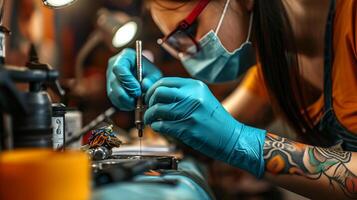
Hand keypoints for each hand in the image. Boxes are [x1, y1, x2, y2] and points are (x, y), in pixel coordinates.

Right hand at [107, 48, 161, 110]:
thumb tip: (144, 87)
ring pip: (113, 95)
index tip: (138, 92)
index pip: (119, 68)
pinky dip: (124, 105)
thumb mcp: (154, 73)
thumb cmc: (149, 72)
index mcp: (124, 57)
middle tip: (139, 101)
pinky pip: (114, 101)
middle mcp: (113, 67)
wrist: (144, 75)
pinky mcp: (111, 91)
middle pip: (114, 84)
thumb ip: (151, 79)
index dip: (128, 82)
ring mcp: (109, 79)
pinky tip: (134, 105)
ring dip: (126, 102)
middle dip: (127, 96)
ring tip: (138, 104)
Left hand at [144, 77, 266, 177]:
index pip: (164, 81)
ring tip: (152, 120)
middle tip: (150, 108)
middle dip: (149, 101)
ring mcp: (190, 112)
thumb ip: (176, 93)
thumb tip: (146, 85)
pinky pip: (161, 125)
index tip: (151, 98)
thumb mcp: (199, 99)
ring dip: (150, 116)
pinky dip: (156, 126)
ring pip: (157, 109)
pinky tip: (159, 128)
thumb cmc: (213, 119)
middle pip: (158, 92)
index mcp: (195, 86)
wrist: (231, 137)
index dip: (152, 90)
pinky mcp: (187, 128)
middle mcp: (192, 96)